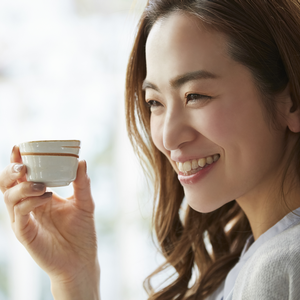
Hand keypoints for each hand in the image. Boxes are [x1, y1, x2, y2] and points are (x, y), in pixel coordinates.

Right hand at [0, 146, 99, 299]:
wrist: (81, 259)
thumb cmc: (82, 231)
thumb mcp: (85, 203)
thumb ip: (82, 183)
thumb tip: (81, 161)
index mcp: (40, 196)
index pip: (24, 176)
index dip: (18, 161)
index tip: (20, 147)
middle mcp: (29, 205)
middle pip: (9, 184)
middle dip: (11, 171)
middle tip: (23, 165)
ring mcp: (25, 219)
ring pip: (9, 197)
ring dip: (22, 187)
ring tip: (41, 185)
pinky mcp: (25, 233)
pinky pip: (19, 214)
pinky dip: (29, 202)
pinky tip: (45, 197)